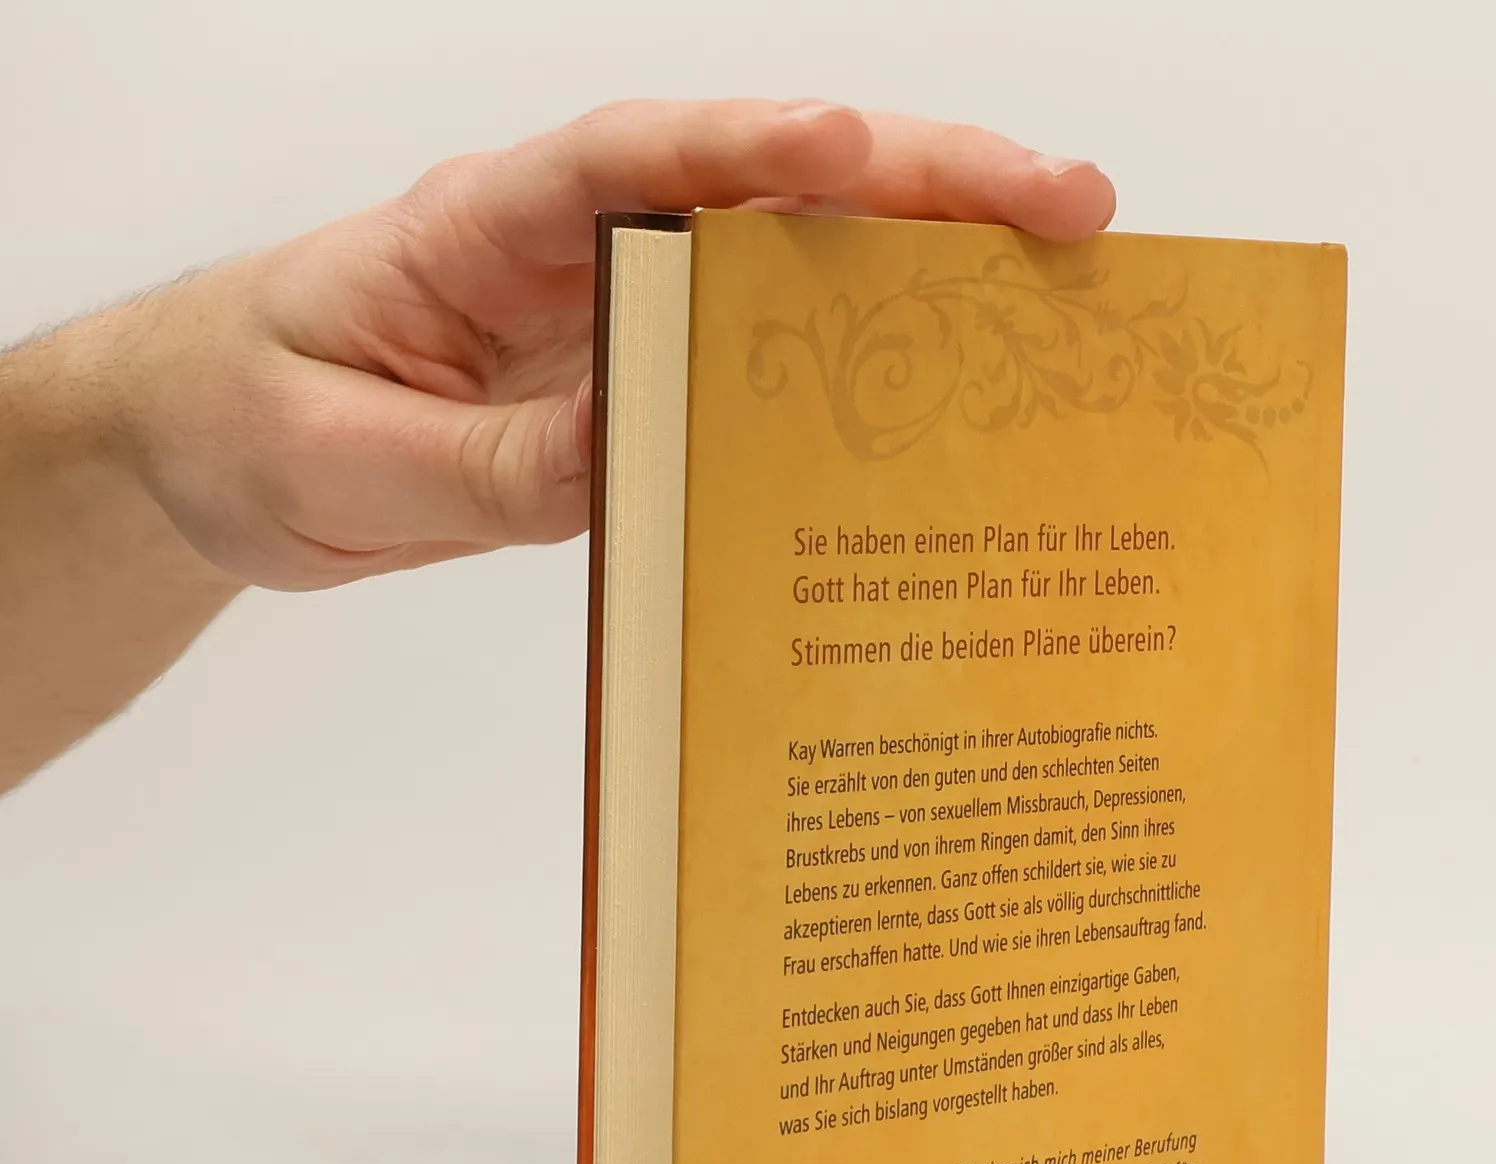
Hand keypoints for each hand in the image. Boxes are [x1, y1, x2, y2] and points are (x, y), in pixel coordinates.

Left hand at [107, 100, 1116, 590]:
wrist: (214, 460)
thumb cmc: (247, 423)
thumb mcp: (341, 455)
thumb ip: (483, 462)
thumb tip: (629, 459)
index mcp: (487, 224)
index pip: (635, 162)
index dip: (752, 149)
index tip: (856, 150)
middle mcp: (580, 250)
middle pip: (767, 190)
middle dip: (918, 185)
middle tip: (1061, 202)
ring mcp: (623, 320)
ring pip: (795, 269)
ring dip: (927, 266)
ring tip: (1059, 276)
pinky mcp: (638, 397)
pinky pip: (768, 375)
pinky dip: (866, 374)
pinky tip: (957, 395)